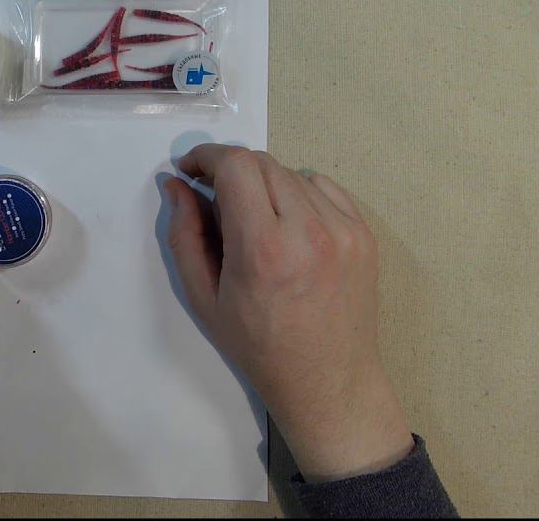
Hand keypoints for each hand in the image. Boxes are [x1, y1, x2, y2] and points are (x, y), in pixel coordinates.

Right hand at [165, 143, 412, 482]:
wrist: (327, 380)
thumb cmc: (258, 346)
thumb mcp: (204, 297)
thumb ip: (185, 234)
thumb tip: (175, 185)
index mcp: (263, 249)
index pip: (235, 166)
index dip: (206, 157)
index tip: (192, 170)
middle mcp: (308, 231)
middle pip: (262, 162)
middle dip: (231, 170)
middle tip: (216, 197)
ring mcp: (343, 230)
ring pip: (292, 172)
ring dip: (265, 183)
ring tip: (256, 220)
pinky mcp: (363, 233)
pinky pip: (324, 187)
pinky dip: (299, 194)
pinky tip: (290, 226)